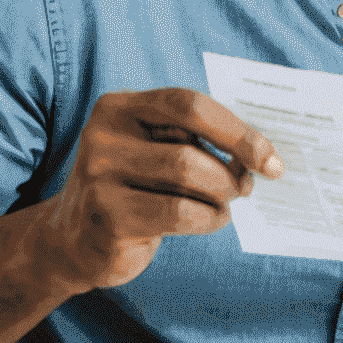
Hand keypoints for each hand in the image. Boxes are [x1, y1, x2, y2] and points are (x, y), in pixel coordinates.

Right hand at [36, 87, 283, 293]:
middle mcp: (103, 136)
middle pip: (190, 147)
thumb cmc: (132, 187)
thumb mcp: (153, 149)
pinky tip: (210, 219)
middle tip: (248, 185)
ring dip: (221, 195)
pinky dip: (208, 218)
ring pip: (186, 178)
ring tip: (225, 203)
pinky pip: (178, 214)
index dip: (235, 129)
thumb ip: (193, 139)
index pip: (187, 104)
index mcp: (118, 107)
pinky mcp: (107, 219)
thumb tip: (258, 152)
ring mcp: (99, 178)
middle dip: (232, 169)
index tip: (270, 156)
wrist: (72, 239)